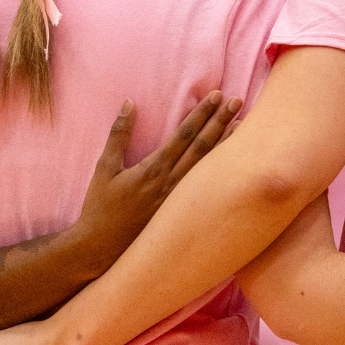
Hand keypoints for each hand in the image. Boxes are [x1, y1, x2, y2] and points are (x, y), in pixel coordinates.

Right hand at [72, 94, 240, 265]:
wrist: (102, 249)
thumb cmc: (100, 207)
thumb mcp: (104, 168)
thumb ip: (118, 134)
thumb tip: (129, 103)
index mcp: (153, 169)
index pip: (184, 135)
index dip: (201, 113)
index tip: (216, 96)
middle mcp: (172, 183)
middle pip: (202, 146)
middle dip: (220, 121)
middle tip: (237, 101)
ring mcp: (180, 200)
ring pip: (209, 167)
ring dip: (226, 144)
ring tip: (244, 124)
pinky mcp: (183, 214)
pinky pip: (207, 187)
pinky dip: (221, 171)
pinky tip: (233, 160)